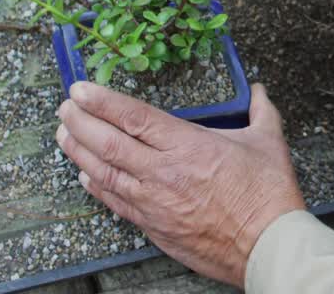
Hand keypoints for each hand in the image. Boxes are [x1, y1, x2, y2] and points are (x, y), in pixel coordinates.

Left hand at [56, 81, 304, 287]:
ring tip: (64, 135)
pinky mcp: (153, 227)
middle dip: (80, 122)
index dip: (102, 101)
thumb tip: (258, 91)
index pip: (134, 116)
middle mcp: (164, 172)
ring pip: (104, 173)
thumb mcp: (268, 141)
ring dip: (79, 152)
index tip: (81, 89)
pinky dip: (96, 186)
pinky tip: (85, 175)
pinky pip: (116, 202)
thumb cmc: (268, 195)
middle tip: (64, 107)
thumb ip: (260, 110)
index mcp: (188, 145)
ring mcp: (154, 202)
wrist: (267, 245)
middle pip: (108, 142)